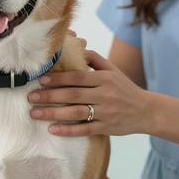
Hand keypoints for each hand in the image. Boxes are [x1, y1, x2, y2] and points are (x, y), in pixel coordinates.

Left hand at [28, 49, 148, 136]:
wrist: (147, 111)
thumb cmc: (125, 88)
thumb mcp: (113, 70)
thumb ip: (94, 59)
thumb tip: (75, 47)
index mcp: (105, 79)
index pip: (77, 77)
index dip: (58, 78)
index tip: (40, 80)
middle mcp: (105, 95)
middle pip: (73, 95)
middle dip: (49, 96)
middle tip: (30, 97)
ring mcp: (106, 113)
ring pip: (76, 113)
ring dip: (53, 114)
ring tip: (35, 113)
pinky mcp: (107, 128)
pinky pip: (84, 130)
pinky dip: (68, 130)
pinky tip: (52, 130)